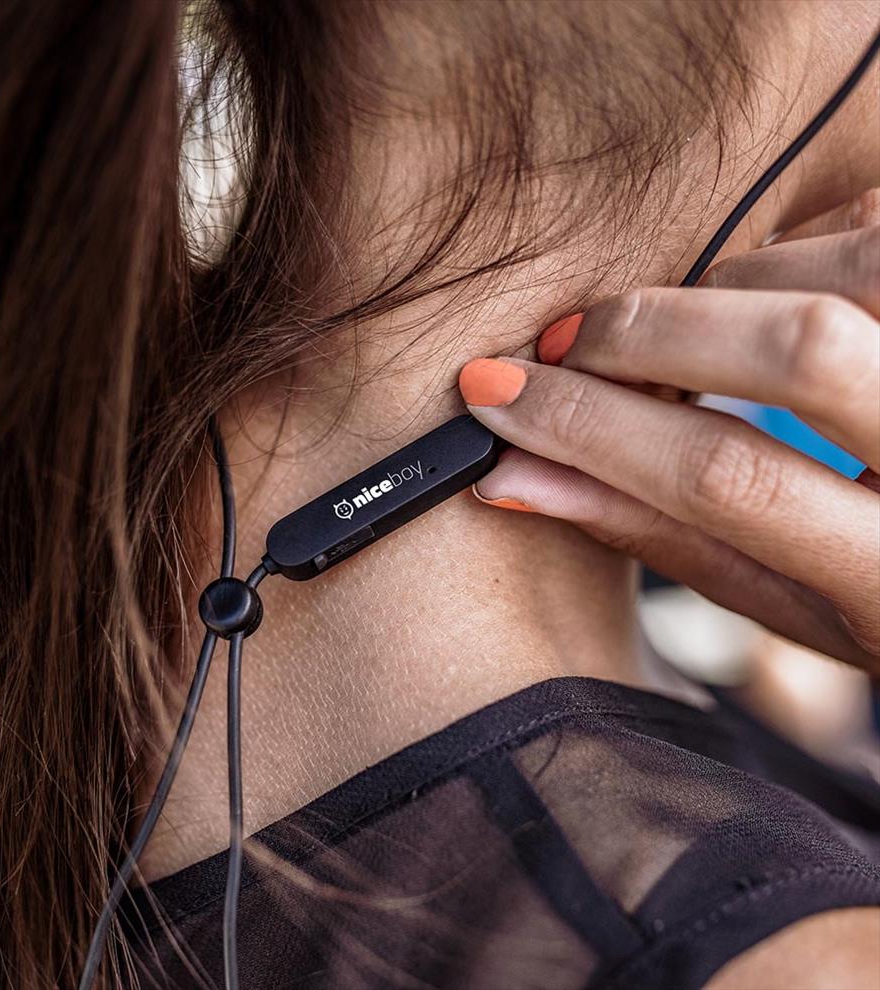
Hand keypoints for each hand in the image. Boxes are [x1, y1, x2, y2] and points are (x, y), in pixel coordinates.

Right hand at [458, 190, 879, 672]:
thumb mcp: (782, 599)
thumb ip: (655, 534)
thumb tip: (513, 475)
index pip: (725, 479)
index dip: (593, 425)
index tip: (499, 392)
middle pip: (801, 351)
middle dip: (650, 334)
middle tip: (570, 345)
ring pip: (849, 269)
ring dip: (726, 286)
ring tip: (672, 331)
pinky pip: (878, 225)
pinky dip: (795, 246)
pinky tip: (753, 294)